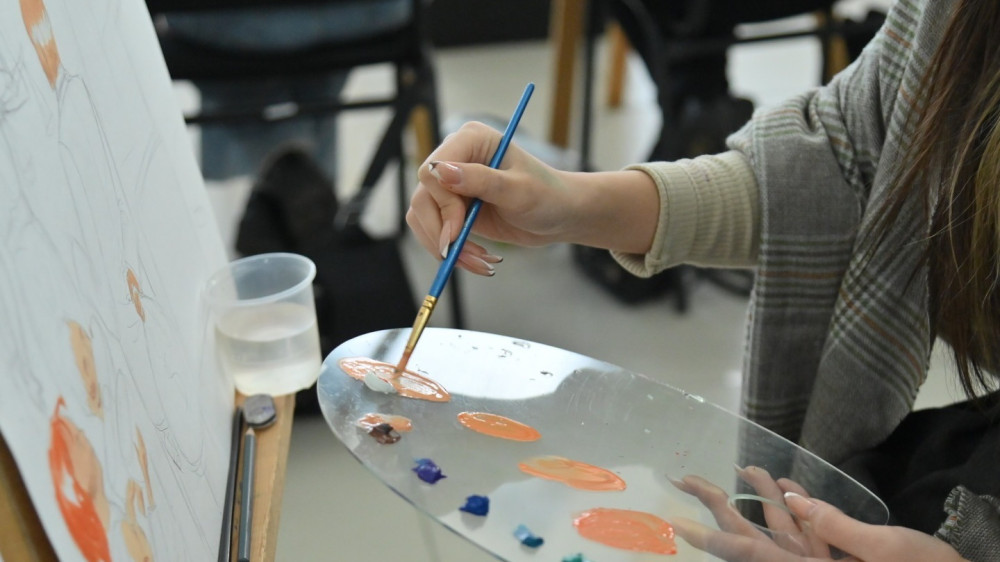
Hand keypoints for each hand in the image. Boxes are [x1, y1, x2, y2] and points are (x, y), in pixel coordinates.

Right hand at [406, 121, 577, 275]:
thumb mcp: (519, 190)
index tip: (458, 231)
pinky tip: (477, 260)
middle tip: (463, 256)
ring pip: (423, 219)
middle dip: (442, 233)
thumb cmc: (547, 196)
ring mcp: (451, 185)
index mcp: (470, 140)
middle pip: (423, 198)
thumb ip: (482, 180)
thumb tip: (442, 171)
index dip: (441, 204)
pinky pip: (434, 232)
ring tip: (479, 262)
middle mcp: (455, 158)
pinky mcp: (452, 208)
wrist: (559, 215)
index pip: (432, 171)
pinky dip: (451, 251)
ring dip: (445, 247)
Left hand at [670, 467, 966, 561]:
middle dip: (718, 508)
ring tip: (733, 470)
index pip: (749, 555)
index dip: (712, 537)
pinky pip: (808, 533)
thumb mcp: (887, 553)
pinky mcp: (836, 561)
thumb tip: (796, 503)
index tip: (675, 523)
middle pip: (750, 538)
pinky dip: (796, 507)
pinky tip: (782, 484)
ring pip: (778, 530)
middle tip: (684, 480)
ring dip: (757, 499)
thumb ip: (837, 528)